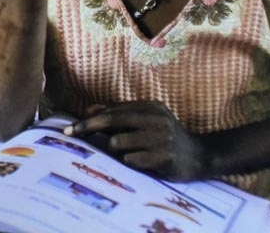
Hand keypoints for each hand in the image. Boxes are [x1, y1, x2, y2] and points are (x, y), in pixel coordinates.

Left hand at [65, 101, 212, 180]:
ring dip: (114, 150)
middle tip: (70, 134)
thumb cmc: (164, 138)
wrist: (199, 156)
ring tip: (126, 154)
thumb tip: (88, 111)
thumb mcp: (145, 121)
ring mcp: (161, 138)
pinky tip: (141, 162)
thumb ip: (119, 114)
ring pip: (119, 142)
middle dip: (88, 128)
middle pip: (112, 121)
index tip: (70, 127)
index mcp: (149, 107)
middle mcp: (155, 119)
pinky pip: (132, 160)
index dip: (88, 119)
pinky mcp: (166, 157)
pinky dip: (130, 162)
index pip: (111, 111)